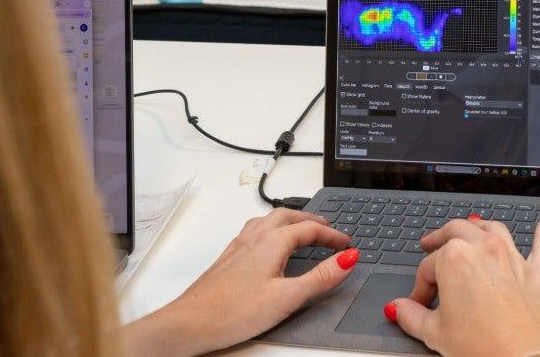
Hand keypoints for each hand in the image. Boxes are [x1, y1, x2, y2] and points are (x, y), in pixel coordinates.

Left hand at [125, 209, 356, 356]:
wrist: (191, 323)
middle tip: (329, 230)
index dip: (333, 235)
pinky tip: (269, 244)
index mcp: (273, 241)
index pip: (311, 229)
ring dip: (291, 220)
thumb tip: (348, 259)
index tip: (347, 245)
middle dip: (312, 220)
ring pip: (270, 220)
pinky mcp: (229, 257)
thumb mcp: (288, 297)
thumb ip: (321, 278)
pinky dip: (273, 229)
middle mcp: (255, 237)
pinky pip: (255, 230)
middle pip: (289, 216)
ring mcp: (239, 245)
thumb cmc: (234, 312)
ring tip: (303, 230)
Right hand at [387, 216, 539, 355]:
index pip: (428, 267)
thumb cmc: (482, 347)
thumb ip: (411, 316)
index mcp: (454, 259)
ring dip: (478, 226)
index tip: (420, 303)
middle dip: (439, 239)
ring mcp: (511, 258)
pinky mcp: (535, 272)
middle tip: (430, 244)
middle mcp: (484, 249)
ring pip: (492, 229)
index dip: (420, 287)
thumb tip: (398, 309)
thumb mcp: (434, 333)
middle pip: (456, 232)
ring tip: (470, 226)